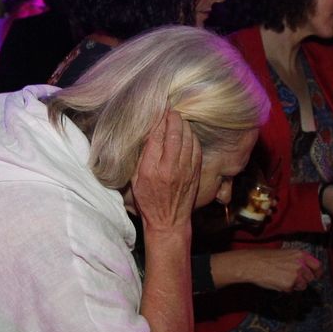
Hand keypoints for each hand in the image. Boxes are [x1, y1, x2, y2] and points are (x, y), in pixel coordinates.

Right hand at [131, 111, 201, 235]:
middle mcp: (170, 168)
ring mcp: (186, 170)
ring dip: (184, 125)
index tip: (158, 110)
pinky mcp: (195, 173)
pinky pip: (196, 148)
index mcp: (151, 169)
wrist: (168, 221)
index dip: (158, 120)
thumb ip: (142, 157)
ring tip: (178, 119)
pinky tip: (187, 133)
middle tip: (170, 110)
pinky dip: (192, 137)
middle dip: (173, 118)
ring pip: (188, 139)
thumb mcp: (135, 180)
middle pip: (175, 134)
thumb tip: (147, 135)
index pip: (156, 136)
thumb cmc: (148, 200)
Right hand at [213, 248, 322, 291]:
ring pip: (302, 286)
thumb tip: (305, 270)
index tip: (317, 276)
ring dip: (295, 285)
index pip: (317, 265)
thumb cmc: (265, 258)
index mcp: (300, 254)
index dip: (318, 272)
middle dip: (303, 280)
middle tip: (292, 278)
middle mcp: (301, 264)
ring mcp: (296, 275)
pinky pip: (291, 290)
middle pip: (310, 278)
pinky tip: (276, 281)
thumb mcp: (285, 254)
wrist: (253, 263)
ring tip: (281, 278)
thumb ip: (297, 261)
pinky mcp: (289, 284)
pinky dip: (286, 289)